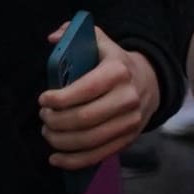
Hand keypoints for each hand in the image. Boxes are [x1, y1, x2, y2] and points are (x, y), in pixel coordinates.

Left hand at [42, 33, 157, 171]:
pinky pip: (100, 154)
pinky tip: (56, 159)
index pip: (86, 88)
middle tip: (43, 117)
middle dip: (56, 121)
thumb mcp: (99, 41)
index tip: (43, 100)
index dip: (60, 98)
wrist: (150, 81)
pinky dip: (76, 161)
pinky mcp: (129, 138)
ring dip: (62, 141)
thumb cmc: (113, 62)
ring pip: (91, 139)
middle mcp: (128, 98)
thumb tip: (53, 38)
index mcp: (118, 71)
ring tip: (47, 132)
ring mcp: (131, 121)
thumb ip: (73, 33)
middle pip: (85, 118)